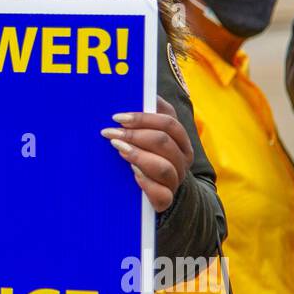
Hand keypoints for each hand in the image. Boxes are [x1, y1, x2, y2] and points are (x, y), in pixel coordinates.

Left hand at [102, 95, 193, 213]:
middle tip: (110, 132)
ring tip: (118, 148)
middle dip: (134, 135)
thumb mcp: (151, 133)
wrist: (159, 191)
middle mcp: (183, 159)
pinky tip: (133, 174)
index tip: (117, 116)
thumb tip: (139, 93)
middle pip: (163, 142)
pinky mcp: (166, 200)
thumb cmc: (150, 154)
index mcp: (181, 140)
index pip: (168, 122)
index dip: (143, 117)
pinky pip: (161, 194)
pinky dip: (146, 183)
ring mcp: (176, 180)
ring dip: (138, 156)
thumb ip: (149, 114)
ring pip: (163, 167)